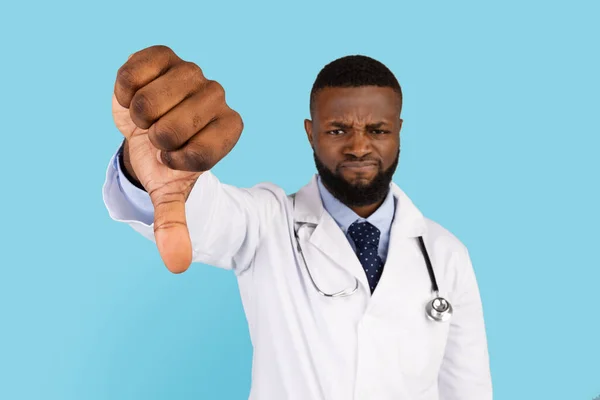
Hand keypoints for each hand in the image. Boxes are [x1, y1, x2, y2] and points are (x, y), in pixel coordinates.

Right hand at [112, 45, 243, 273]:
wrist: (143, 129)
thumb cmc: (162, 160)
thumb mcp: (169, 193)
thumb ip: (174, 225)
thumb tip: (177, 265)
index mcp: (229, 129)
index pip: (201, 153)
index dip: (177, 160)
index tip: (173, 157)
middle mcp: (218, 98)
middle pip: (177, 126)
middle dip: (156, 139)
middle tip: (157, 136)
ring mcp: (193, 73)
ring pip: (156, 99)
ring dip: (140, 116)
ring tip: (146, 117)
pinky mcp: (165, 55)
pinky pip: (137, 71)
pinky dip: (126, 90)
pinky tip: (135, 96)